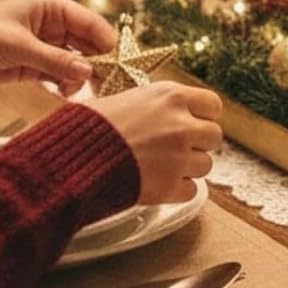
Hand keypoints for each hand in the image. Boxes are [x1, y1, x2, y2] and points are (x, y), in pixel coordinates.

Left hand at [0, 0, 115, 95]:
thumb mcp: (18, 45)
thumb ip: (54, 59)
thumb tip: (88, 73)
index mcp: (54, 7)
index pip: (93, 24)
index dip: (108, 44)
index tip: (118, 66)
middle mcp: (57, 24)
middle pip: (90, 45)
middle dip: (98, 65)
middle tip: (105, 86)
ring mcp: (50, 44)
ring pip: (79, 62)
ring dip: (80, 77)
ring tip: (71, 90)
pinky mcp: (40, 64)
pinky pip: (63, 74)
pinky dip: (67, 84)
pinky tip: (63, 92)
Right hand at [89, 81, 222, 204]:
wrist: (73, 158)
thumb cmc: (89, 126)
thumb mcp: (125, 99)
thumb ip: (155, 106)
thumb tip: (167, 111)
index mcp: (170, 96)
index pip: (213, 104)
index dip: (203, 114)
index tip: (193, 121)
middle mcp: (180, 125)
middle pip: (214, 135)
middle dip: (198, 142)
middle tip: (178, 147)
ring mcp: (178, 157)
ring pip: (206, 165)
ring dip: (188, 167)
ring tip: (162, 166)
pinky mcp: (169, 187)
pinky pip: (192, 191)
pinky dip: (178, 190)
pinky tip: (158, 183)